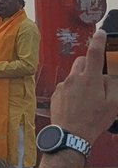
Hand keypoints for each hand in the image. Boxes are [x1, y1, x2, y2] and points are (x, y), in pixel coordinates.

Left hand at [49, 30, 117, 144]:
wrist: (70, 134)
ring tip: (89, 96)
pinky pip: (67, 86)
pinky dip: (73, 89)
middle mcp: (73, 78)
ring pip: (74, 74)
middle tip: (98, 78)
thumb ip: (113, 85)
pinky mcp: (56, 94)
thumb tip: (109, 76)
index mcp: (89, 78)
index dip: (98, 41)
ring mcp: (63, 86)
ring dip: (82, 78)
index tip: (100, 33)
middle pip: (81, 61)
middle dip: (90, 64)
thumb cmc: (93, 120)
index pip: (94, 53)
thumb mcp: (113, 103)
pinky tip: (78, 103)